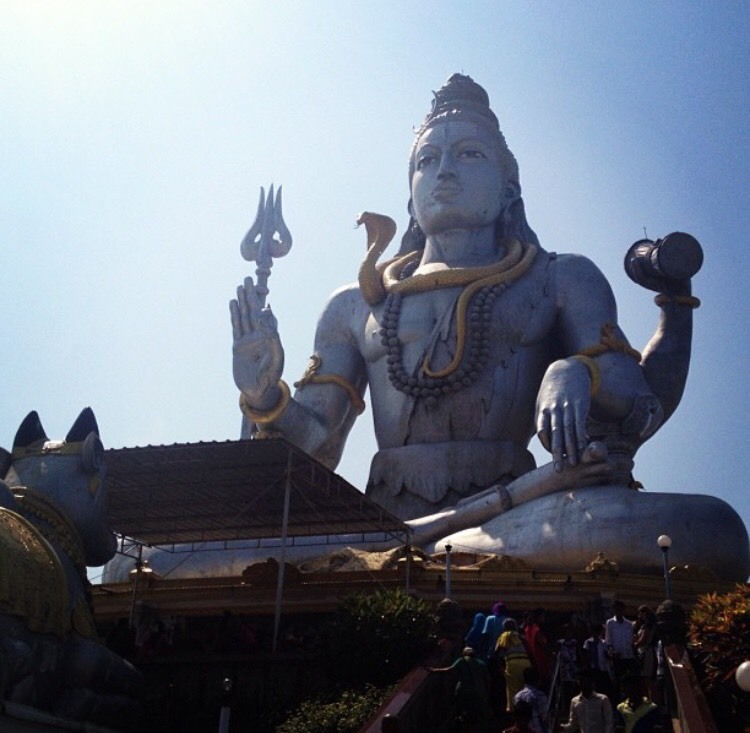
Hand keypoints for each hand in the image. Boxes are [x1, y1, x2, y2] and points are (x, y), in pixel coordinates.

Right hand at [230, 276, 284, 408]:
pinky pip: (236, 326)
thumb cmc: (271, 375)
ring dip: (242, 301)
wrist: (258, 390)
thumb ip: (273, 336)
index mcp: (270, 336)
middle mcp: (259, 335)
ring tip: (240, 286)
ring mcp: (248, 340)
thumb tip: (266, 317)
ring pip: (244, 316)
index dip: (264, 303)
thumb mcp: (276, 356)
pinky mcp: (238, 346)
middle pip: (254, 311)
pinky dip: (234, 314)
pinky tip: (233, 303)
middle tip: (248, 279)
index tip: (262, 291)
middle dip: (252, 295)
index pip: (267, 316)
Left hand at [535, 358, 590, 470]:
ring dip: (572, 449)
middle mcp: (554, 410)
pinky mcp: (580, 405)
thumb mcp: (542, 403)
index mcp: (542, 410)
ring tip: (574, 463)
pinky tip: (583, 448)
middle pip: (555, 434)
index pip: (542, 432)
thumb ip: (543, 420)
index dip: (547, 445)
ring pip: (569, 431)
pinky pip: (580, 423)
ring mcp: (567, 407)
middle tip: (559, 470)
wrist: (567, 370)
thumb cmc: (553, 391)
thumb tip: (543, 439)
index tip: (553, 456)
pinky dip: (581, 436)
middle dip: (557, 453)